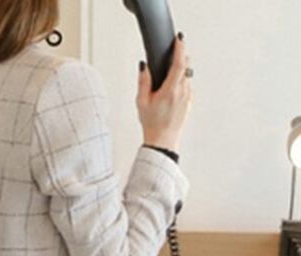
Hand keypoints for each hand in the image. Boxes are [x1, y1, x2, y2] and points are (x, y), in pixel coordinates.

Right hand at [136, 36, 193, 152]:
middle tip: (174, 52)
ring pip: (187, 76)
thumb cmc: (152, 123)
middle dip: (181, 57)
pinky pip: (187, 86)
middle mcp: (182, 92)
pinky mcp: (190, 102)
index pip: (179, 64)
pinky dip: (181, 82)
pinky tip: (171, 90)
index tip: (179, 39)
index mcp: (170, 90)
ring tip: (169, 75)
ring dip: (180, 71)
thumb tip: (144, 66)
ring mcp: (188, 97)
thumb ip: (143, 81)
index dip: (180, 48)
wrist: (163, 140)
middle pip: (186, 66)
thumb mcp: (142, 102)